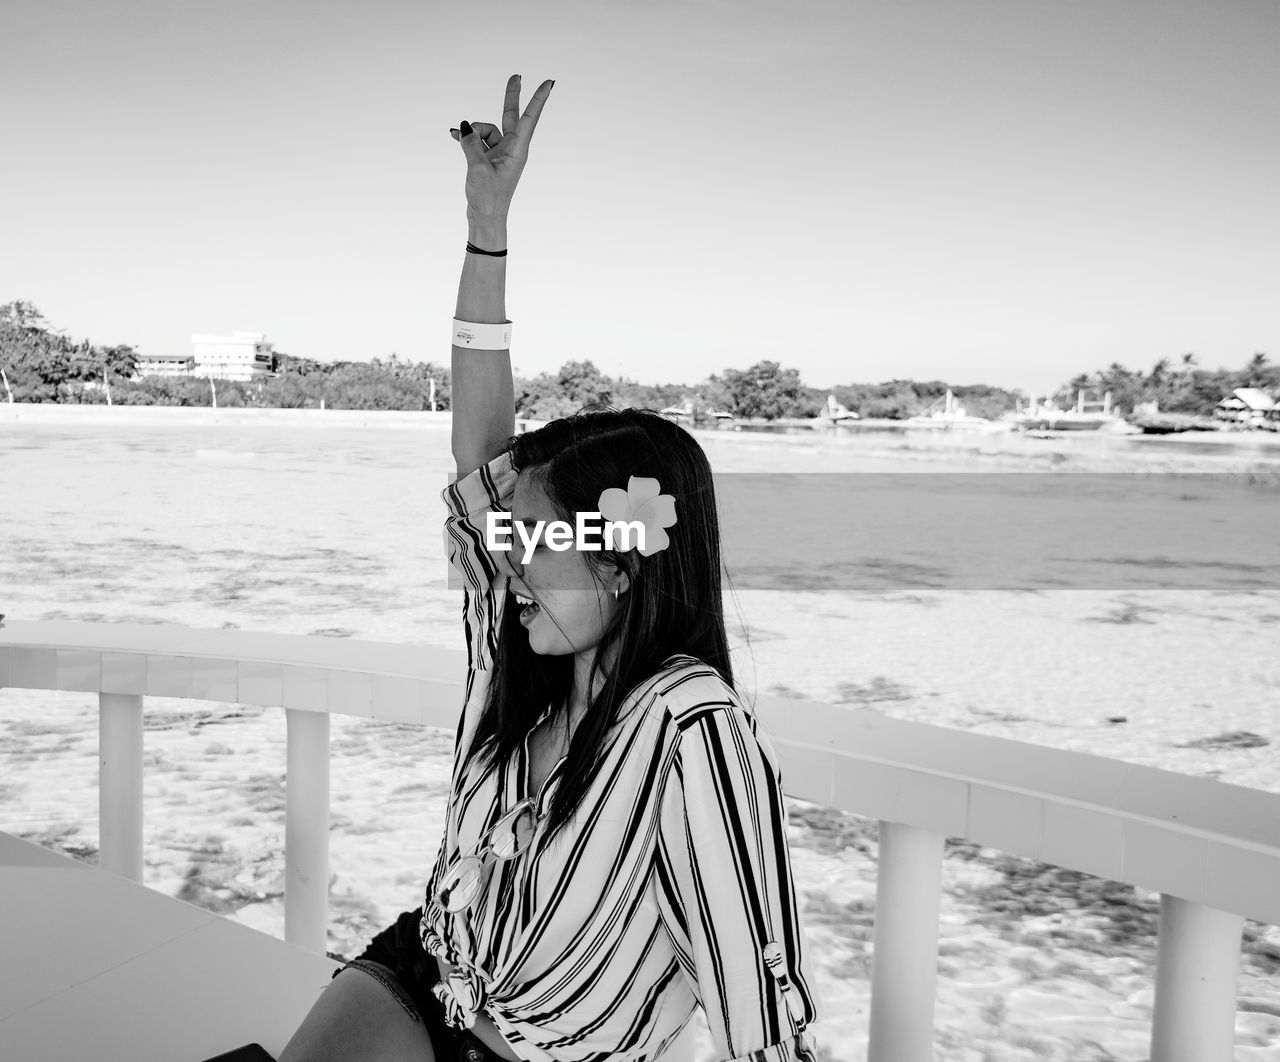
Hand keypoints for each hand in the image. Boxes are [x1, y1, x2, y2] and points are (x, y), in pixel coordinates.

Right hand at [451, 74, 553, 219]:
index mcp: (517, 151)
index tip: (549, 83)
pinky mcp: (487, 159)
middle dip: (511, 97)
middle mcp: (511, 150)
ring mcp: (499, 154)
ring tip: (461, 141)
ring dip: (471, 133)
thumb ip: (470, 144)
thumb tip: (463, 127)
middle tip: (516, 75)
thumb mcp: (478, 169)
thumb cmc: (488, 199)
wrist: (484, 219)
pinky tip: (453, 135)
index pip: (529, 119)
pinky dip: (466, 138)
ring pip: (485, 131)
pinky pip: (476, 141)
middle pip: (511, 116)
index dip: (538, 99)